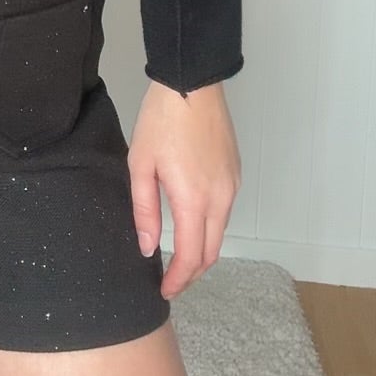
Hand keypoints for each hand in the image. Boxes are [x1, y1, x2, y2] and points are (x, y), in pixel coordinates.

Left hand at [126, 80, 241, 299]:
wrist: (191, 85)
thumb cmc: (160, 122)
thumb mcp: (140, 165)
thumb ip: (144, 211)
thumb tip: (148, 247)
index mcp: (193, 199)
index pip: (191, 256)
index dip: (179, 280)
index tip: (165, 290)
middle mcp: (220, 198)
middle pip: (211, 252)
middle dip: (192, 273)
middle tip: (171, 282)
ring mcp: (232, 186)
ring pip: (219, 232)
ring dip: (201, 251)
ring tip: (178, 257)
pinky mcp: (235, 174)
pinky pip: (224, 212)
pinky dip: (209, 228)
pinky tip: (191, 224)